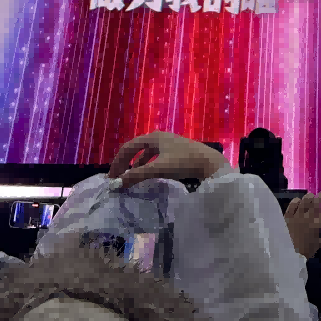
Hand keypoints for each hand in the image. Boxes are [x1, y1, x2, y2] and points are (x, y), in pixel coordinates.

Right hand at [108, 131, 226, 186]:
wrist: (209, 163)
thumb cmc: (183, 162)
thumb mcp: (158, 169)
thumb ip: (137, 176)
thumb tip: (118, 183)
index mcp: (154, 137)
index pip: (128, 147)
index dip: (118, 162)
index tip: (111, 177)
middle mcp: (159, 137)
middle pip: (135, 149)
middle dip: (125, 163)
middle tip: (117, 178)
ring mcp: (168, 143)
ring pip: (145, 153)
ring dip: (135, 165)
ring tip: (129, 178)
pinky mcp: (175, 150)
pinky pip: (154, 157)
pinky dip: (146, 165)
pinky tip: (146, 174)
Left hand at [285, 192, 320, 258]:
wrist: (289, 254)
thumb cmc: (306, 250)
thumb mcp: (319, 246)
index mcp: (317, 224)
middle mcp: (308, 217)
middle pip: (317, 200)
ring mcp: (297, 216)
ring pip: (305, 200)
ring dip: (310, 197)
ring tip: (312, 197)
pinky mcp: (287, 216)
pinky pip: (293, 204)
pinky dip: (297, 201)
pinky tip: (299, 203)